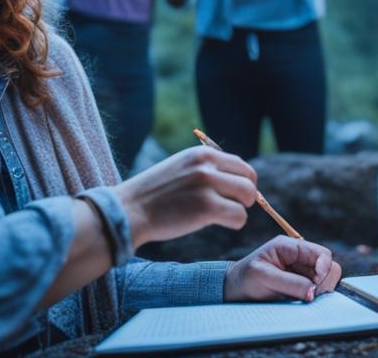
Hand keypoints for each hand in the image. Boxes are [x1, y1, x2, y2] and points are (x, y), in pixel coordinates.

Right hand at [116, 146, 257, 247]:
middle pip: (249, 179)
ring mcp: (207, 185)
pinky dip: (234, 223)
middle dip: (246, 196)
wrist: (128, 211)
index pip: (240, 164)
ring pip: (248, 197)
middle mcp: (206, 164)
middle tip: (232, 207)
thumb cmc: (154, 195)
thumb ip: (207, 170)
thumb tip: (238, 181)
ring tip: (223, 216)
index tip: (234, 195)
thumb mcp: (181, 168)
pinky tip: (218, 223)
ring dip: (240, 209)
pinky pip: (239, 216)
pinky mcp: (207, 207)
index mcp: (201, 153)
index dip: (242, 182)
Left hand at [224, 236, 343, 302]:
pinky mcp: (302, 286)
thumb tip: (313, 291)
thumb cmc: (245, 280)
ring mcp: (302, 272)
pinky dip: (315, 297)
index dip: (324, 268)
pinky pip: (318, 291)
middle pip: (329, 266)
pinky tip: (301, 301)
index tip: (315, 284)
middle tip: (310, 295)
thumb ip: (290, 283)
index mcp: (290, 247)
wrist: (233, 292)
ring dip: (320, 290)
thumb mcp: (263, 278)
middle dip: (324, 281)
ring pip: (326, 280)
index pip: (321, 253)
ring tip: (302, 298)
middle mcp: (300, 258)